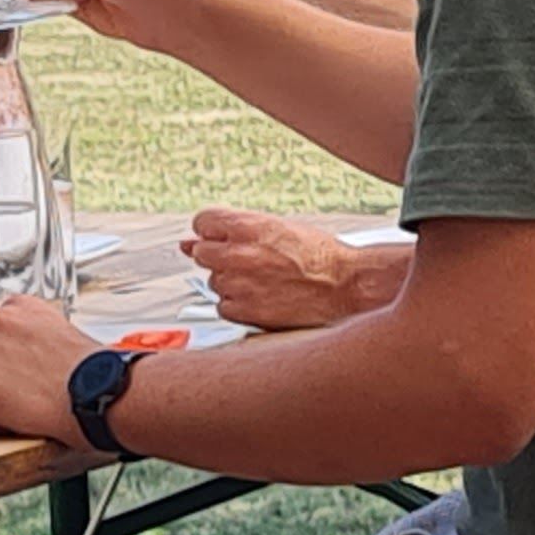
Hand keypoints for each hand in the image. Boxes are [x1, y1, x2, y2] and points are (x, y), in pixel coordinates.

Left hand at [0, 294, 92, 441]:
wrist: (102, 392)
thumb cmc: (94, 375)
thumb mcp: (62, 337)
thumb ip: (33, 341)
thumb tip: (24, 362)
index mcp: (16, 306)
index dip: (12, 366)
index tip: (31, 376)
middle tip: (33, 395)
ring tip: (30, 406)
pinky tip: (20, 419)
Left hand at [180, 207, 404, 330]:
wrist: (346, 286)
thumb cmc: (319, 256)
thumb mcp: (278, 228)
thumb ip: (232, 233)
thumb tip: (188, 243)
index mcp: (247, 226)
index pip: (202, 222)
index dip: (212, 231)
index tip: (223, 239)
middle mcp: (238, 254)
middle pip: (202, 253)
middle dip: (221, 257)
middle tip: (251, 263)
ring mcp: (239, 285)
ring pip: (214, 282)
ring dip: (232, 283)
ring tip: (265, 281)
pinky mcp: (244, 312)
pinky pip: (224, 307)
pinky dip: (239, 305)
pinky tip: (264, 299)